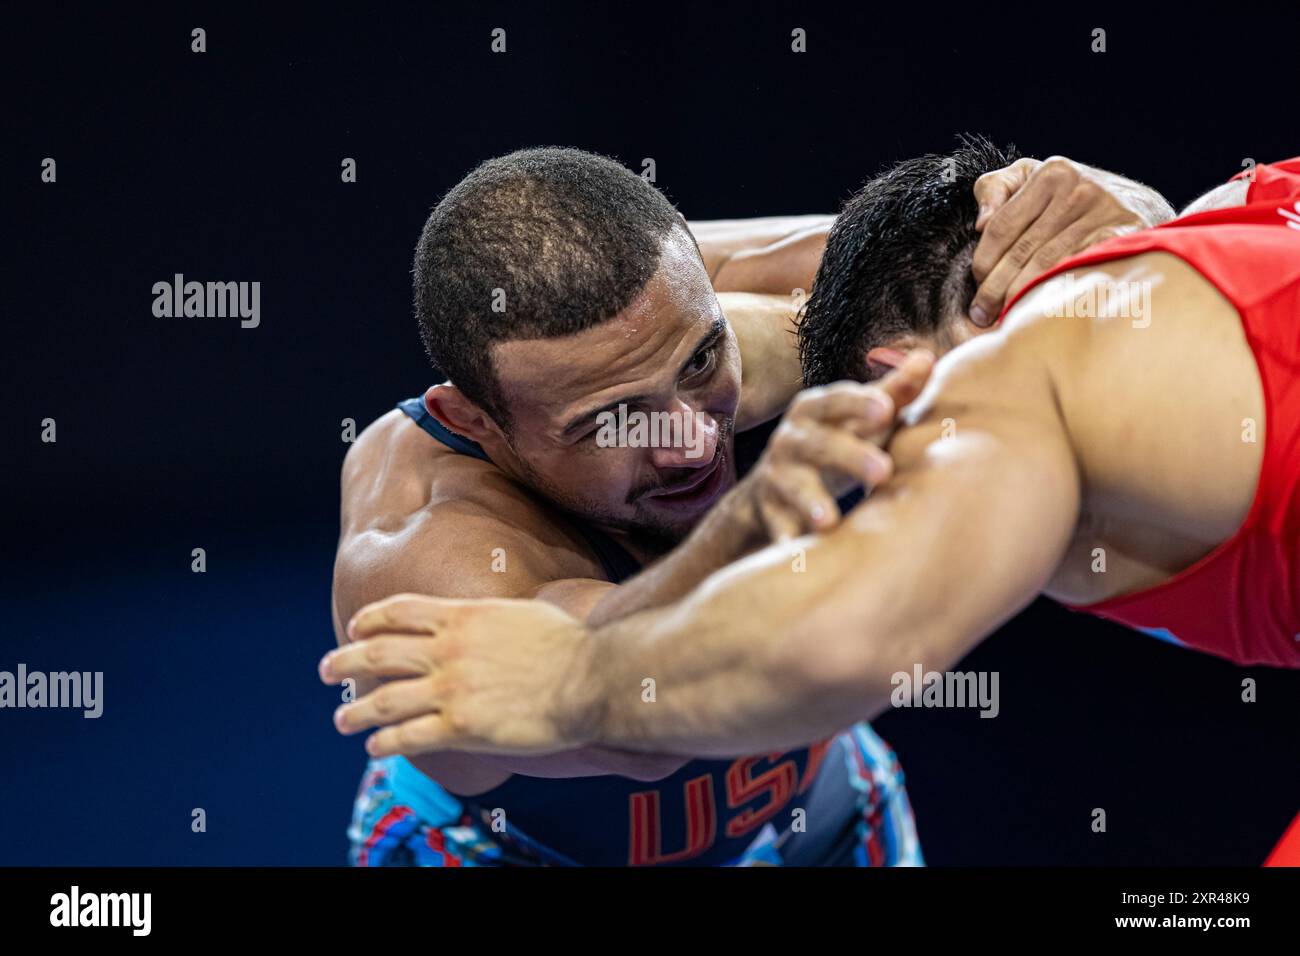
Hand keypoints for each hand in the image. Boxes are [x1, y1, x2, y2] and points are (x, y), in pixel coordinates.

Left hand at [320, 594, 595, 756]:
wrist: (590, 677)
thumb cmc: (570, 644)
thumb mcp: (524, 612)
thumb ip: (494, 616)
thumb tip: (489, 617)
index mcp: (463, 615)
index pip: (400, 612)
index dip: (370, 620)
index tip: (355, 628)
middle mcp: (448, 649)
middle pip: (378, 653)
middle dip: (345, 661)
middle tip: (327, 670)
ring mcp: (451, 688)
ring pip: (383, 700)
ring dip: (355, 711)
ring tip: (341, 719)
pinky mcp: (461, 726)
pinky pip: (407, 736)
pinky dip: (384, 742)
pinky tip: (375, 747)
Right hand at [736, 349, 933, 540]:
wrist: (775, 488)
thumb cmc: (835, 444)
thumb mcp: (860, 419)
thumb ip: (894, 392)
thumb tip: (928, 358)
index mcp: (816, 410)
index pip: (836, 400)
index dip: (859, 403)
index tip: (886, 409)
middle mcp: (791, 438)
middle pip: (819, 442)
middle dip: (849, 455)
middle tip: (884, 472)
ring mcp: (777, 475)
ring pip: (792, 485)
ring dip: (811, 501)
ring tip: (830, 521)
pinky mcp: (770, 510)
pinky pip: (776, 524)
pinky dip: (784, 537)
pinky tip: (796, 550)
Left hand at [970, 157, 1151, 325]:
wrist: (1137, 205)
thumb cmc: (1069, 196)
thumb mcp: (1031, 177)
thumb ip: (996, 190)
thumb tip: (981, 223)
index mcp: (1052, 173)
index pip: (1002, 226)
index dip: (983, 262)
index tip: (977, 286)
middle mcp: (1079, 190)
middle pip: (1022, 251)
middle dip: (995, 289)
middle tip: (982, 315)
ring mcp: (1104, 214)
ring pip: (1047, 268)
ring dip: (1020, 297)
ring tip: (1004, 318)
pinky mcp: (1123, 239)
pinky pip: (1077, 274)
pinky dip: (1054, 295)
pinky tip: (1039, 312)